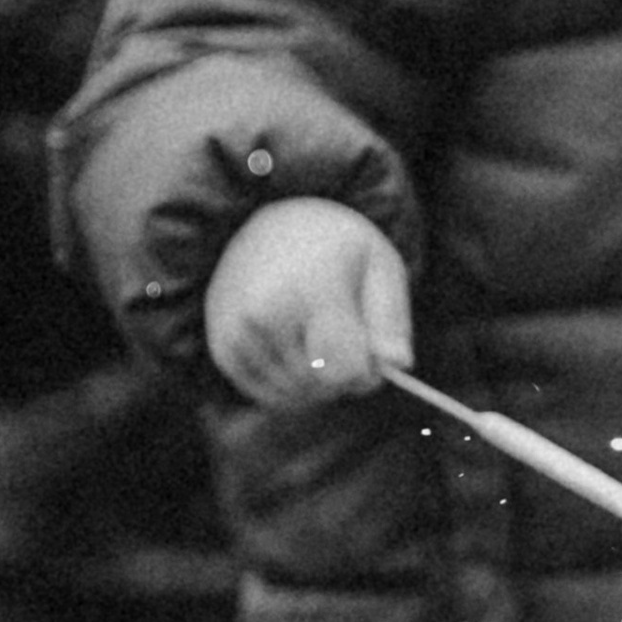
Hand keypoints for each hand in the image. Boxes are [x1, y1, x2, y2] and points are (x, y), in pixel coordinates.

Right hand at [204, 198, 413, 406]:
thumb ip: (392, 318)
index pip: (346, 370)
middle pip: (321, 387)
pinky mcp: (223, 349)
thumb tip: (399, 364)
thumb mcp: (378, 264)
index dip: (367, 373)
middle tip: (345, 340)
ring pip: (294, 396)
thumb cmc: (335, 247)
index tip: (370, 354)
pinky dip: (289, 387)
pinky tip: (298, 352)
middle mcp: (265, 313)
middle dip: (342, 378)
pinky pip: (268, 397)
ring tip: (320, 340)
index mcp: (311, 289)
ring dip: (316, 384)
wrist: (268, 225)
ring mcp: (237, 332)